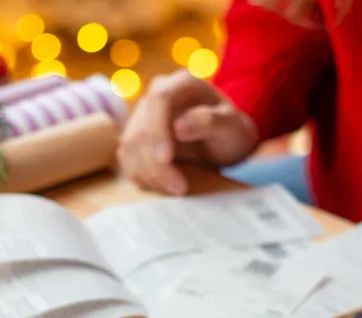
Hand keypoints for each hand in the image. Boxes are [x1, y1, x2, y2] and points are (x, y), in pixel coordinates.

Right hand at [118, 70, 258, 195]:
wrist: (224, 142)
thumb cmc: (231, 132)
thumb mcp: (232, 127)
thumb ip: (210, 122)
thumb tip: (178, 128)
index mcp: (182, 83)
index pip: (159, 100)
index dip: (157, 131)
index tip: (165, 159)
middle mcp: (158, 94)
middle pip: (142, 128)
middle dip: (156, 164)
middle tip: (179, 188)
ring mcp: (144, 115)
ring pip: (131, 146)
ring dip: (149, 173)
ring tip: (175, 189)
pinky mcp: (137, 136)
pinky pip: (129, 157)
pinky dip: (141, 175)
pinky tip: (162, 186)